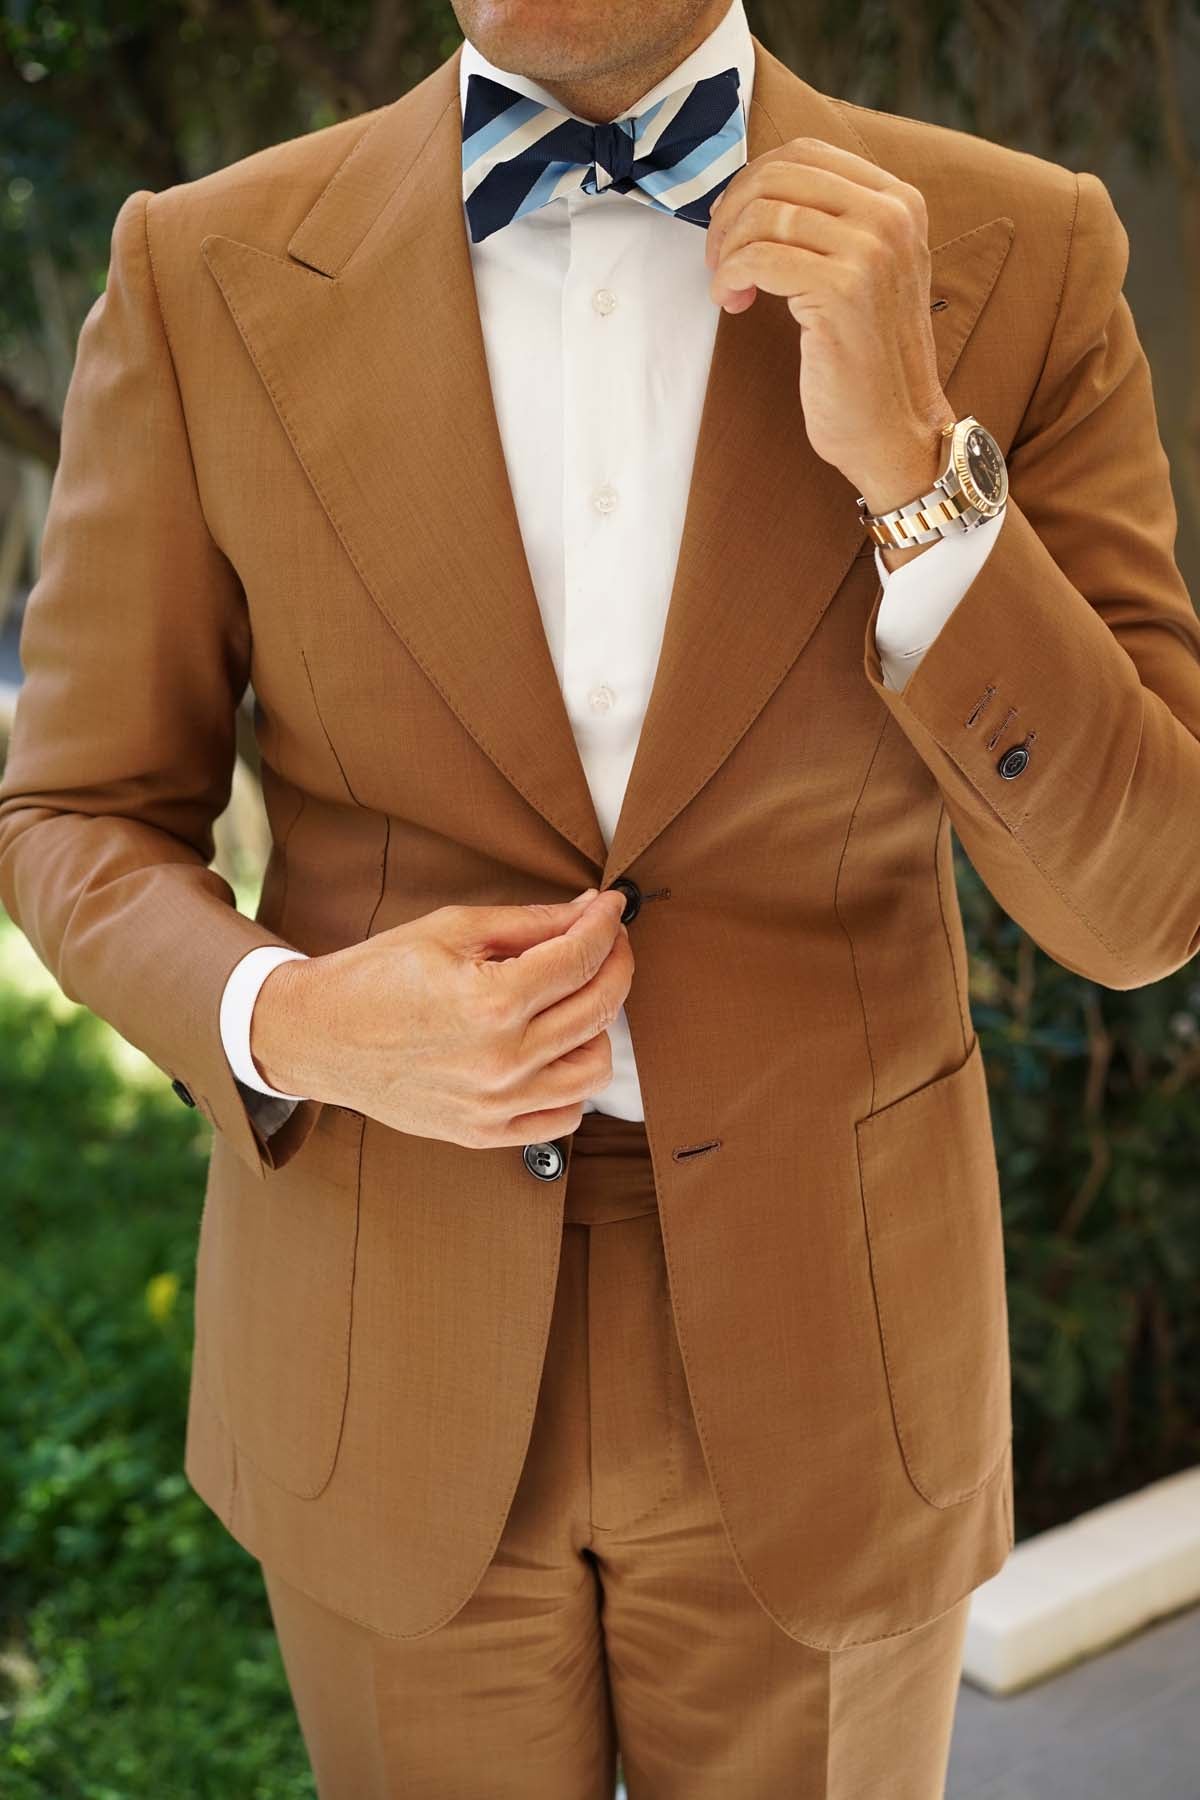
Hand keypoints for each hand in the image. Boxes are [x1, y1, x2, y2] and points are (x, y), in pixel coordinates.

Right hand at [250, 888, 632, 1148]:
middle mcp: (501, 1059)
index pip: (581, 957)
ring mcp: (495, 1104)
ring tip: (575, 998)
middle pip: (598, 1008)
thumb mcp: (451, 930)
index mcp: (491, 1001)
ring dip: (599, 1026)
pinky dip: (572, 1083)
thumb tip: (589, 911)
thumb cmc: (377, 975)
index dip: (606, 925)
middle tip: (606, 941)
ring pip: (594, 1069)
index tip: (613, 909)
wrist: (317, 1037)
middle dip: (615, 963)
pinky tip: (554, 1050)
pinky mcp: (484, 1133)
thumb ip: (529, 922)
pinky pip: (563, 1117)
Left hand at [704, 137, 955, 515]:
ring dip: (727, 250)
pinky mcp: (843, 289)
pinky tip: (732, 302)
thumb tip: (755, 192)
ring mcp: (872, 250)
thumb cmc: (867, 360)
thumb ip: (829, 225)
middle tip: (718, 258)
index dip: (753, 183)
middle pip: (779, 175)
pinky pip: (759, 258)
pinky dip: (730, 277)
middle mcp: (892, 216)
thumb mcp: (862, 273)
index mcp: (899, 201)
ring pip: (764, 214)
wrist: (894, 429)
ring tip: (727, 286)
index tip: (733, 226)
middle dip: (731, 212)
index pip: (805, 154)